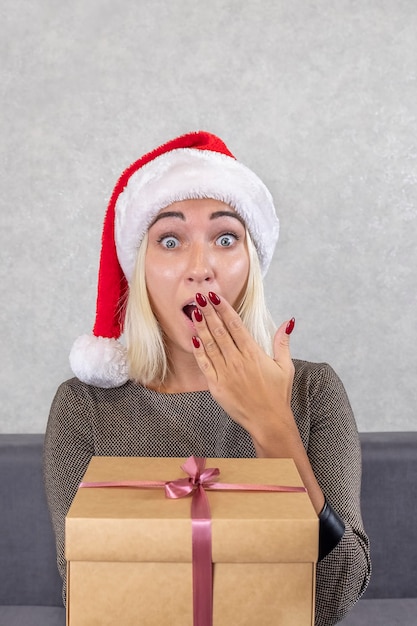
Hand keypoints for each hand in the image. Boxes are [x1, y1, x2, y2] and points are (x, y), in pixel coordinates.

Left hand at [191, 291, 295, 451]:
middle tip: (199, 297)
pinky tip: (193, 339)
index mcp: (254, 353)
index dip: (224, 309)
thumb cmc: (277, 394)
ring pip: (210, 345)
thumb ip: (282, 342)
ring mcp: (226, 373)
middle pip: (220, 331)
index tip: (215, 296)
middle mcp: (238, 360)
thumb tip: (288, 321)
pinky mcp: (217, 386)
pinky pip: (205, 365)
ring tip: (194, 312)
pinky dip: (198, 351)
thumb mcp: (285, 366)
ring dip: (201, 327)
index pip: (236, 325)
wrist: (268, 421)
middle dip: (209, 312)